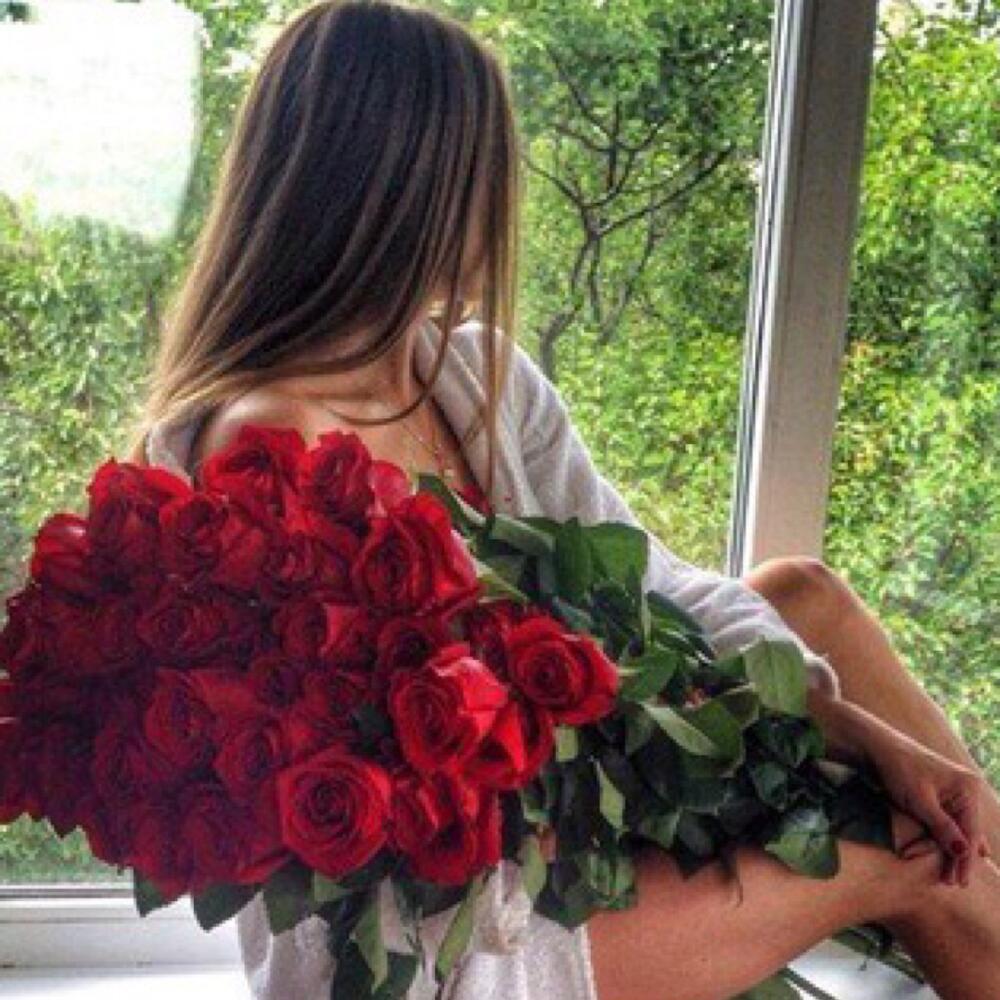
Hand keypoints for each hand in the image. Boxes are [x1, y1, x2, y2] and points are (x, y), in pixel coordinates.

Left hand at [842, 706, 990, 886]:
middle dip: (954, 857)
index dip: (965, 860)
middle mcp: (965, 790)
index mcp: (967, 788)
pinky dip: (940, 838)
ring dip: (945, 849)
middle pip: (964, 833)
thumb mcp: (920, 801)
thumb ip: (942, 827)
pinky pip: (945, 822)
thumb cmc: (898, 768)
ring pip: (954, 830)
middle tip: (949, 882)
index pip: (970, 832)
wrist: (875, 747)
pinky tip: (953, 853)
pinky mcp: (938, 795)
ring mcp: (952, 793)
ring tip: (946, 875)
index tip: (959, 882)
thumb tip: (965, 853)